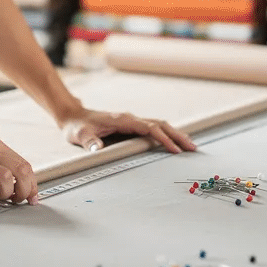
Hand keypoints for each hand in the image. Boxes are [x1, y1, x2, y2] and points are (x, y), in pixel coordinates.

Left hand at [59, 108, 196, 153]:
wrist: (74, 116)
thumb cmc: (78, 126)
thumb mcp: (80, 135)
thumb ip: (89, 142)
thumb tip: (98, 148)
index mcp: (123, 120)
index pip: (149, 128)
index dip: (163, 138)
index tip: (174, 149)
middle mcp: (131, 118)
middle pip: (160, 124)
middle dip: (177, 136)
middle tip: (193, 148)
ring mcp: (132, 121)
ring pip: (160, 125)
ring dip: (175, 134)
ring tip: (190, 146)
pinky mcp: (132, 126)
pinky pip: (154, 129)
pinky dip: (167, 134)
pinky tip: (174, 142)